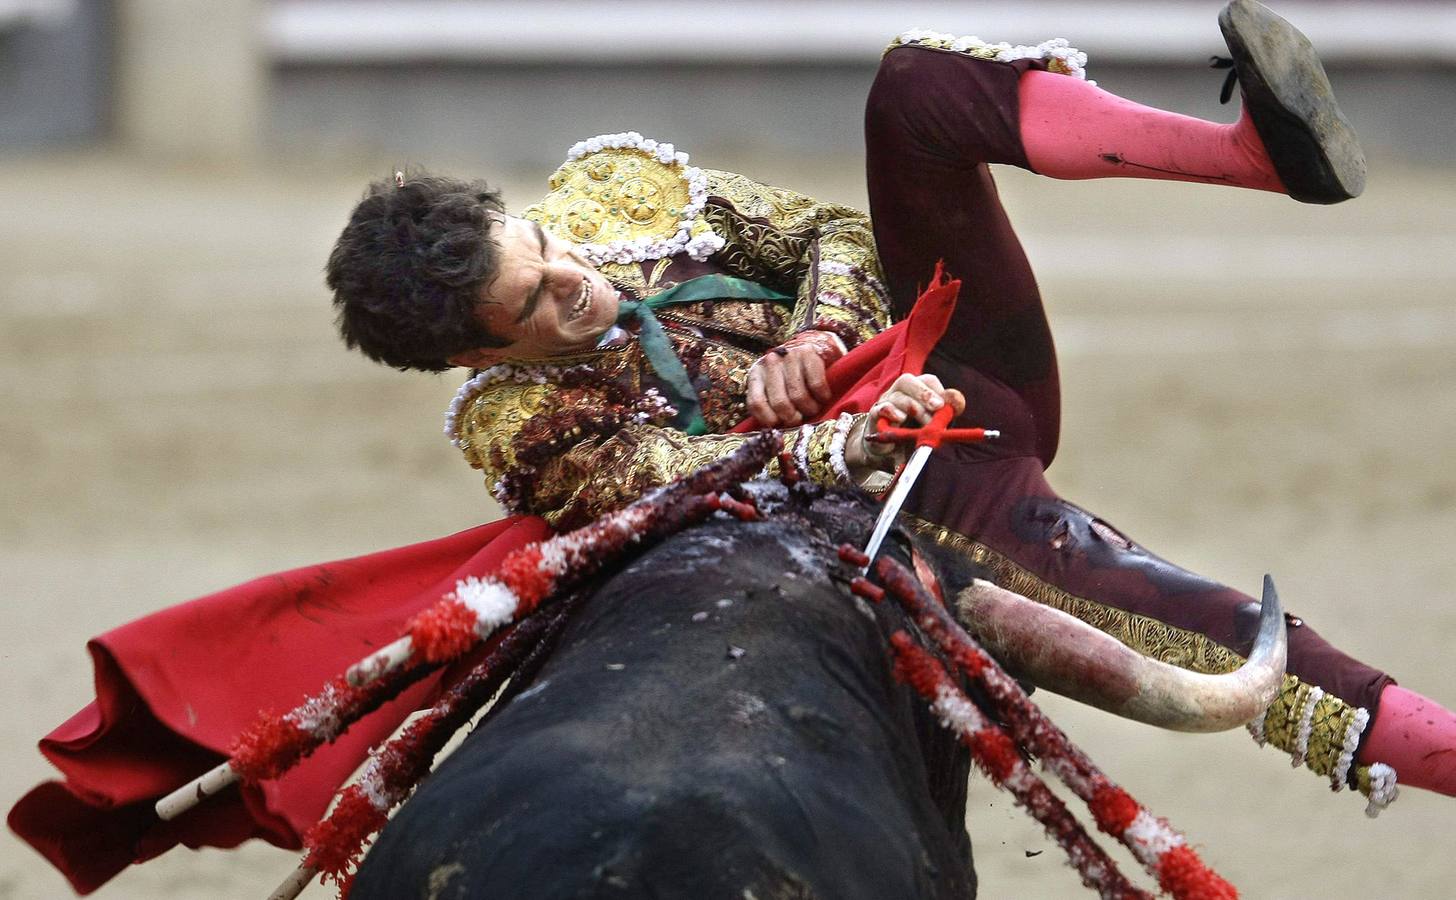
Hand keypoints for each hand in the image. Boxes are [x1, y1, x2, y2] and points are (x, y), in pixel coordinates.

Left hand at [746, 331, 843, 425]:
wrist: (814, 346)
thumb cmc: (792, 375)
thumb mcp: (774, 388)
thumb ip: (770, 405)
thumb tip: (776, 431)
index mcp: (756, 374)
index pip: (756, 403)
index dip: (769, 419)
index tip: (780, 424)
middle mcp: (770, 363)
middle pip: (779, 403)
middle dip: (793, 418)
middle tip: (800, 419)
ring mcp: (789, 357)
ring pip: (798, 396)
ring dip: (810, 409)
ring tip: (813, 408)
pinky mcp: (808, 353)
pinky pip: (816, 385)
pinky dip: (822, 397)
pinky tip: (823, 398)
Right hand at [845, 374, 966, 470]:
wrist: (889, 451)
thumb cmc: (914, 433)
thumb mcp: (934, 424)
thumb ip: (946, 412)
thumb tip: (956, 403)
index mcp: (917, 390)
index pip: (928, 380)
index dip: (938, 390)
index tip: (946, 406)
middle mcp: (900, 392)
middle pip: (908, 380)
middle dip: (924, 393)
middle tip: (937, 406)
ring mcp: (886, 402)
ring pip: (897, 395)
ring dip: (913, 406)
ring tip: (925, 422)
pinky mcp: (876, 417)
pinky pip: (880, 409)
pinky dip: (890, 411)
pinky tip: (900, 419)